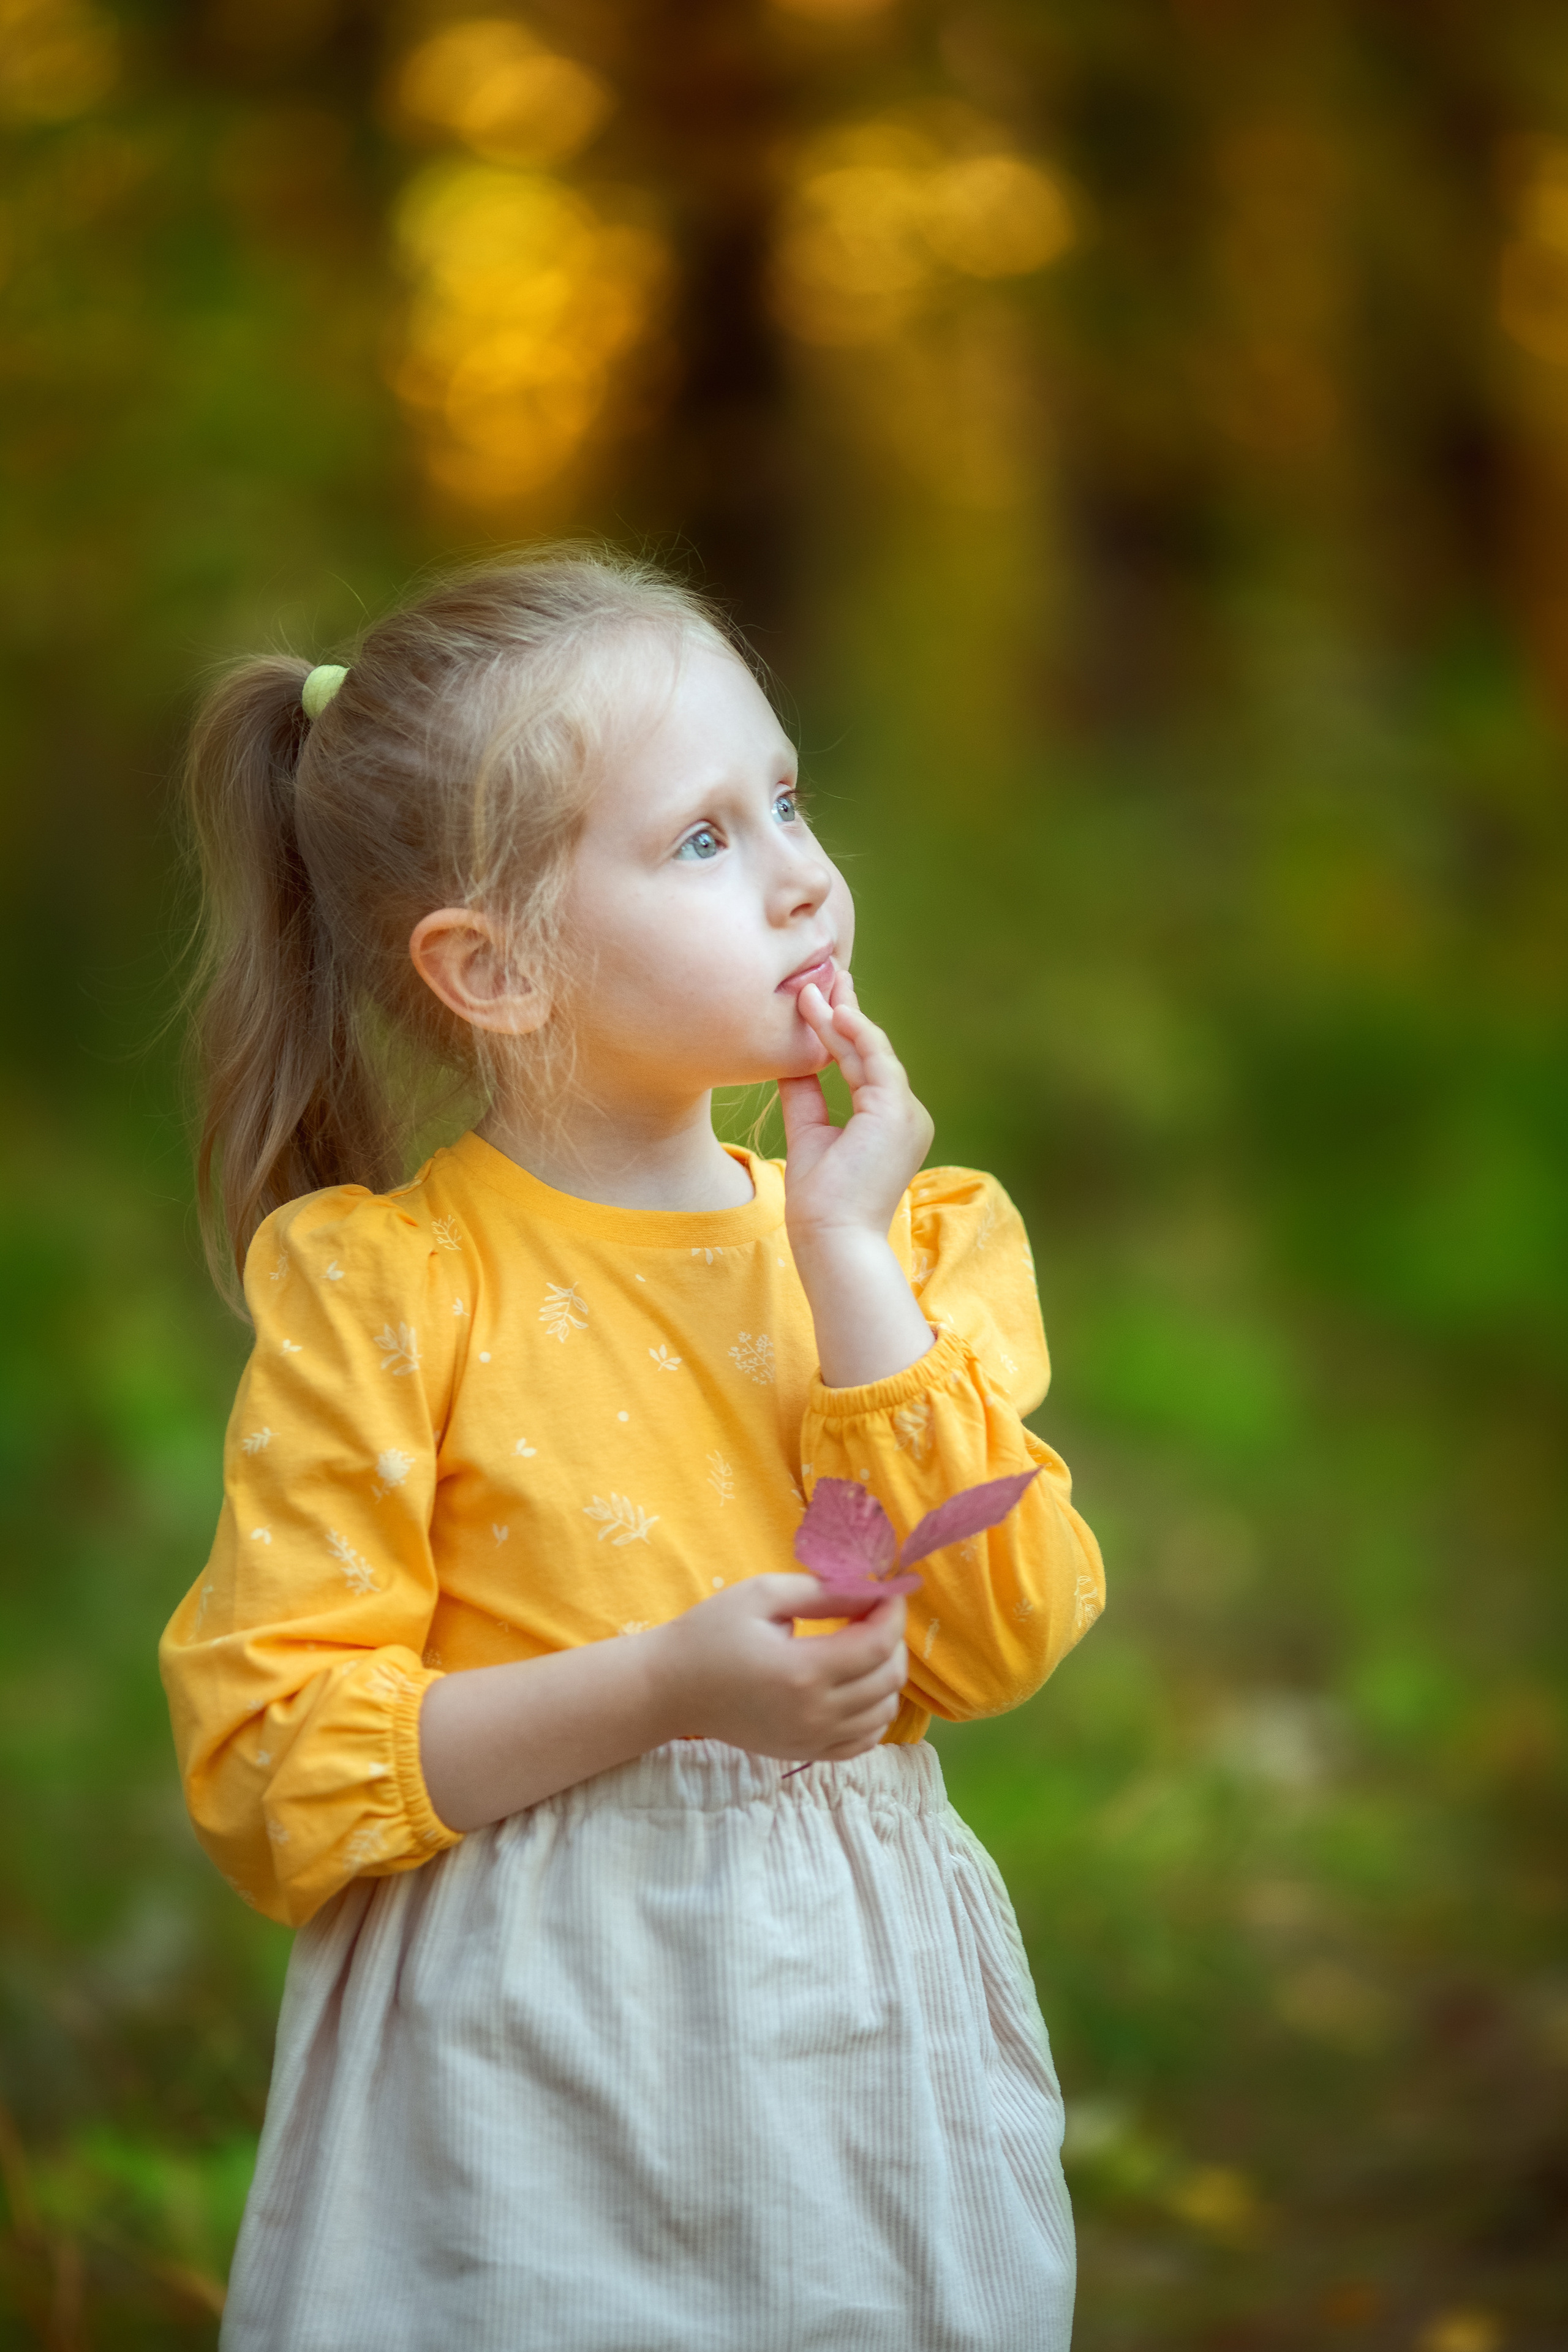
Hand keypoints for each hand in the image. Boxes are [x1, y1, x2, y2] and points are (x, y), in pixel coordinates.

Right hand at [647, 1574, 907, 1761]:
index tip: (889, 1589)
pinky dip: (875, 1713)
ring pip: (884, 1712)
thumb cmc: (711, 1633)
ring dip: (887, 1675)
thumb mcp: (762, 1595)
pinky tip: (858, 1687)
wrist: (671, 1689)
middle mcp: (815, 1714)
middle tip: (873, 1612)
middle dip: (893, 1639)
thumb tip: (871, 1588)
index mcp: (803, 1671)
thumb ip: (821, 1592)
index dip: (892, 1612)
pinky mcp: (806, 1753)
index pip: (878, 1644)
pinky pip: (865, 1741)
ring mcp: (812, 1740)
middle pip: (888, 1679)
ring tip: (863, 1646)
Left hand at [779, 970, 934, 1247]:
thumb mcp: (809, 1134)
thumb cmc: (820, 1201)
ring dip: (842, 1015)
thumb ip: (806, 1094)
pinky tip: (832, 1010)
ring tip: (816, 985)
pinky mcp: (897, 1113)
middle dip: (845, 1010)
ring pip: (872, 1050)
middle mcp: (906, 1114)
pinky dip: (854, 1033)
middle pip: (871, 1050)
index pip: (863, 1063)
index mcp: (888, 1121)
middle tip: (825, 972)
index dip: (841, 1028)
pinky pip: (876, 1060)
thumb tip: (791, 1060)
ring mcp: (907, 1113)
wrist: (831, 1238)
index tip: (821, 997)